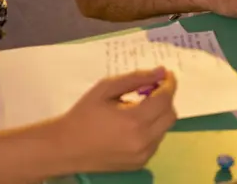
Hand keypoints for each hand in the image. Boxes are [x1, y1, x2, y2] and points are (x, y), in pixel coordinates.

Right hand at [56, 67, 177, 172]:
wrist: (65, 147)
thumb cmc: (83, 114)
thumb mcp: (106, 89)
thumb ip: (136, 78)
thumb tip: (161, 72)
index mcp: (134, 120)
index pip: (165, 98)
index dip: (169, 84)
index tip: (166, 74)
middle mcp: (143, 141)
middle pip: (170, 115)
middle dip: (165, 99)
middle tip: (151, 89)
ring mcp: (143, 155)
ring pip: (164, 129)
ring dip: (158, 114)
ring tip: (137, 107)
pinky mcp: (139, 164)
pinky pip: (155, 141)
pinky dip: (151, 129)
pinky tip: (133, 124)